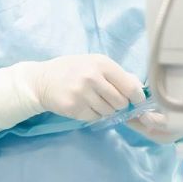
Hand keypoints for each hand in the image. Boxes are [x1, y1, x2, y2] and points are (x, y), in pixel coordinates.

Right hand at [24, 54, 146, 121]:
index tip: (138, 101)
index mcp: (102, 64)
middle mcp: (92, 77)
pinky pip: (95, 117)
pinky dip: (94, 114)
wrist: (43, 80)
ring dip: (107, 110)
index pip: (129, 86)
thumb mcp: (96, 64)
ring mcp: (82, 93)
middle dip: (120, 104)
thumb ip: (118, 75)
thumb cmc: (74, 70)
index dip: (137, 97)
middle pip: (120, 102)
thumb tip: (140, 89)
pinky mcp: (73, 107)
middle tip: (111, 100)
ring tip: (96, 100)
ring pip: (109, 112)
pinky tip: (86, 105)